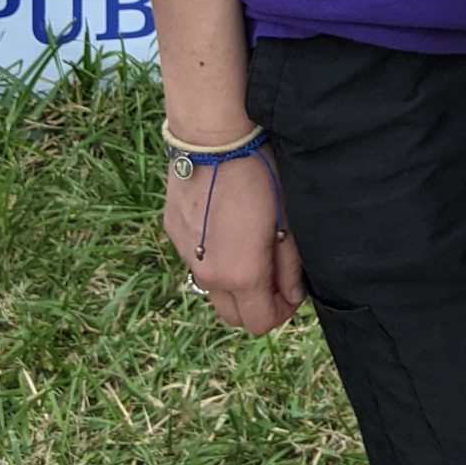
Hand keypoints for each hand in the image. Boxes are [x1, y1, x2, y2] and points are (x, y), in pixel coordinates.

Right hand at [164, 155, 304, 335]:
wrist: (214, 140)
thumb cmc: (260, 176)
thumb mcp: (286, 222)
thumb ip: (290, 267)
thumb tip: (292, 296)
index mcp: (241, 276)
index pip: (260, 324)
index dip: (281, 313)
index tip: (291, 292)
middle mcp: (208, 275)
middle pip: (233, 317)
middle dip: (256, 305)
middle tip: (273, 276)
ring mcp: (185, 256)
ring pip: (212, 289)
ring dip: (233, 283)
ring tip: (250, 247)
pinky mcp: (173, 235)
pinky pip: (195, 261)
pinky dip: (213, 257)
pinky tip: (226, 226)